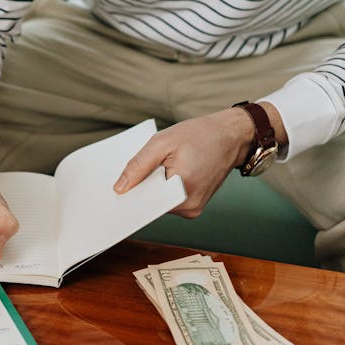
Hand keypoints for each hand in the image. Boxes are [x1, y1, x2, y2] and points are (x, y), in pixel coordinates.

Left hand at [113, 106, 274, 218]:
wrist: (232, 136)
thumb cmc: (200, 135)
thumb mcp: (163, 142)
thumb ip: (138, 166)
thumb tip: (119, 188)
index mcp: (181, 192)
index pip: (144, 204)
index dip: (128, 196)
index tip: (113, 191)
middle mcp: (188, 208)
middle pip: (151, 204)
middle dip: (140, 189)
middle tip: (132, 173)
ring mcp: (193, 209)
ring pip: (159, 202)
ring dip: (153, 187)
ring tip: (155, 168)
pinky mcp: (194, 206)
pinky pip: (169, 200)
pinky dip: (163, 188)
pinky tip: (164, 173)